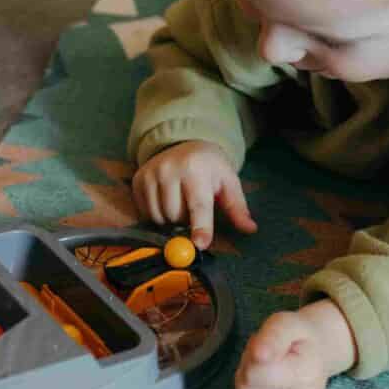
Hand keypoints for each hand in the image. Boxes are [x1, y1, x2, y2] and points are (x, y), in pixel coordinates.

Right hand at [131, 141, 256, 248]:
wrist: (185, 144)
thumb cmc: (210, 167)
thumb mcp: (228, 182)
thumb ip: (237, 207)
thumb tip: (250, 228)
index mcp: (195, 169)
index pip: (198, 204)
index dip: (201, 226)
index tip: (200, 245)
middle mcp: (169, 169)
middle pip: (175, 215)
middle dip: (185, 221)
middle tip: (193, 208)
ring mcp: (150, 173)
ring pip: (159, 217)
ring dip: (170, 220)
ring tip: (180, 204)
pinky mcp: (138, 179)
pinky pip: (145, 213)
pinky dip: (156, 215)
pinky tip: (165, 201)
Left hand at [234, 300, 355, 388]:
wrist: (319, 355)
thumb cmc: (298, 337)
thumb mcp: (285, 323)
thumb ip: (272, 335)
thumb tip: (259, 355)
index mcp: (305, 374)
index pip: (253, 375)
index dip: (250, 358)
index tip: (264, 350)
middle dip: (246, 373)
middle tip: (261, 362)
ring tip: (262, 376)